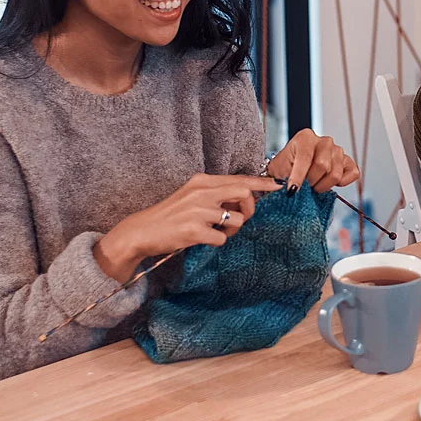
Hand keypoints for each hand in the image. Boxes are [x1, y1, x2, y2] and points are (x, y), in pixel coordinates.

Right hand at [95, 173, 282, 281]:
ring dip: (232, 230)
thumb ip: (216, 194)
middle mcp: (202, 192)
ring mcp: (198, 211)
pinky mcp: (194, 230)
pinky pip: (222, 239)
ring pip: (237, 219)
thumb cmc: (171, 216)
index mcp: (202, 181)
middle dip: (250, 208)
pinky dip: (217, 241)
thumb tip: (245, 198)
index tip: (278, 185)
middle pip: (244, 193)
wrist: (142, 231)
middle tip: (240, 218)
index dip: (262, 183)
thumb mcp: (193, 196)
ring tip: (216, 231)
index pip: (239, 178)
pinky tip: (203, 239)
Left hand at [265, 128, 359, 193]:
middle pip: (323, 166)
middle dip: (311, 181)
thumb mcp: (278, 170)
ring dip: (323, 185)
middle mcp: (324, 141)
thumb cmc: (286, 169)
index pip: (306, 157)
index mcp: (306, 137)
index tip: (292, 190)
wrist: (293, 170)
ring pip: (335, 174)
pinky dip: (342, 183)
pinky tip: (329, 182)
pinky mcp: (348, 161)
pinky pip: (352, 173)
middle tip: (305, 185)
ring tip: (314, 184)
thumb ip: (283, 178)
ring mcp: (338, 151)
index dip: (299, 177)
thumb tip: (292, 191)